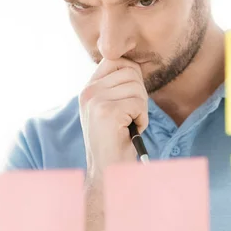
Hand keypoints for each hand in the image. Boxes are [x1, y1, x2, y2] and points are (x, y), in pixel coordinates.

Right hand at [79, 58, 148, 180]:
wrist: (107, 171)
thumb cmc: (115, 141)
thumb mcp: (110, 109)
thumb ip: (116, 87)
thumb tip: (134, 65)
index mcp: (88, 88)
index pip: (115, 59)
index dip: (132, 74)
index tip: (132, 96)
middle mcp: (88, 92)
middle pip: (131, 72)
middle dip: (140, 95)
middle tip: (131, 116)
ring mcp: (96, 101)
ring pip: (137, 88)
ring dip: (141, 109)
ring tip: (129, 124)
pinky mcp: (107, 112)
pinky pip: (139, 104)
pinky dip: (142, 119)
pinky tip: (130, 131)